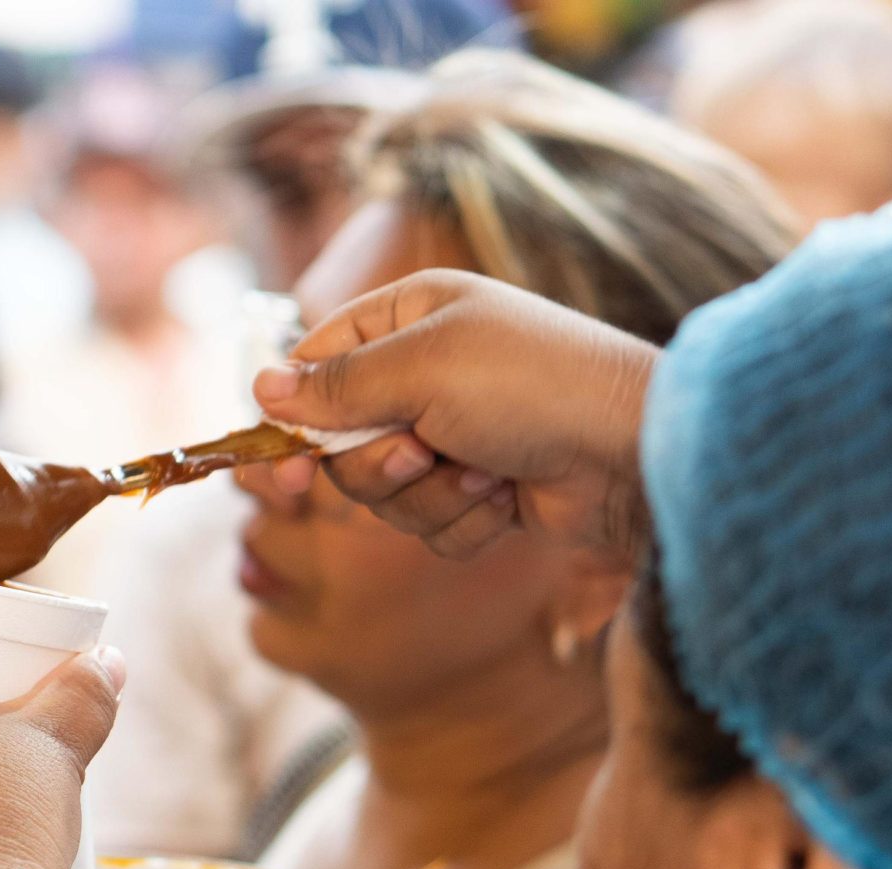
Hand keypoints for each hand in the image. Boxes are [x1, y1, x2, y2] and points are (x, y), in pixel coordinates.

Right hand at [255, 269, 659, 562]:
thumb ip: (337, 385)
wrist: (632, 452)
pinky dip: (465, 520)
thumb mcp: (423, 368)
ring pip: (384, 493)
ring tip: (487, 471)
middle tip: (424, 451)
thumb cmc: (534, 386)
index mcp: (410, 318)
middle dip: (381, 463)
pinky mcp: (481, 491)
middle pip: (342, 443)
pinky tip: (509, 498)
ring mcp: (455, 435)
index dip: (296, 417)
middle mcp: (427, 373)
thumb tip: (259, 388)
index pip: (317, 364)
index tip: (288, 464)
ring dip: (431, 495)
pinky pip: (430, 526)